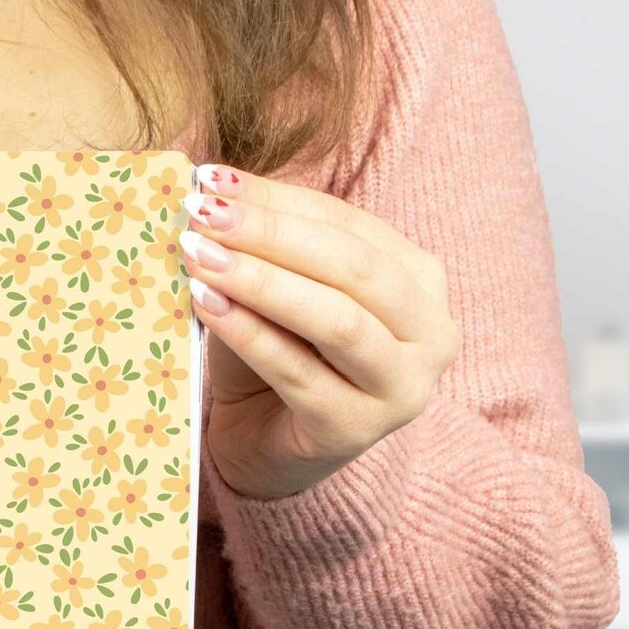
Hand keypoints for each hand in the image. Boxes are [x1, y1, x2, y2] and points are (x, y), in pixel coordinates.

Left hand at [180, 164, 458, 499]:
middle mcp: (430, 333)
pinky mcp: (355, 430)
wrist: (266, 449)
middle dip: (271, 234)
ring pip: (335, 320)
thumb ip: (267, 246)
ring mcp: (401, 388)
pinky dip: (249, 334)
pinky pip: (298, 372)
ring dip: (261, 281)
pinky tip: (205, 306)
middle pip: (352, 267)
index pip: (348, 226)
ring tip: (198, 256)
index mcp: (419, 282)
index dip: (279, 200)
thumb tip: (213, 187)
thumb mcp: (277, 293)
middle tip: (202, 212)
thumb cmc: (275, 359)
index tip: (210, 179)